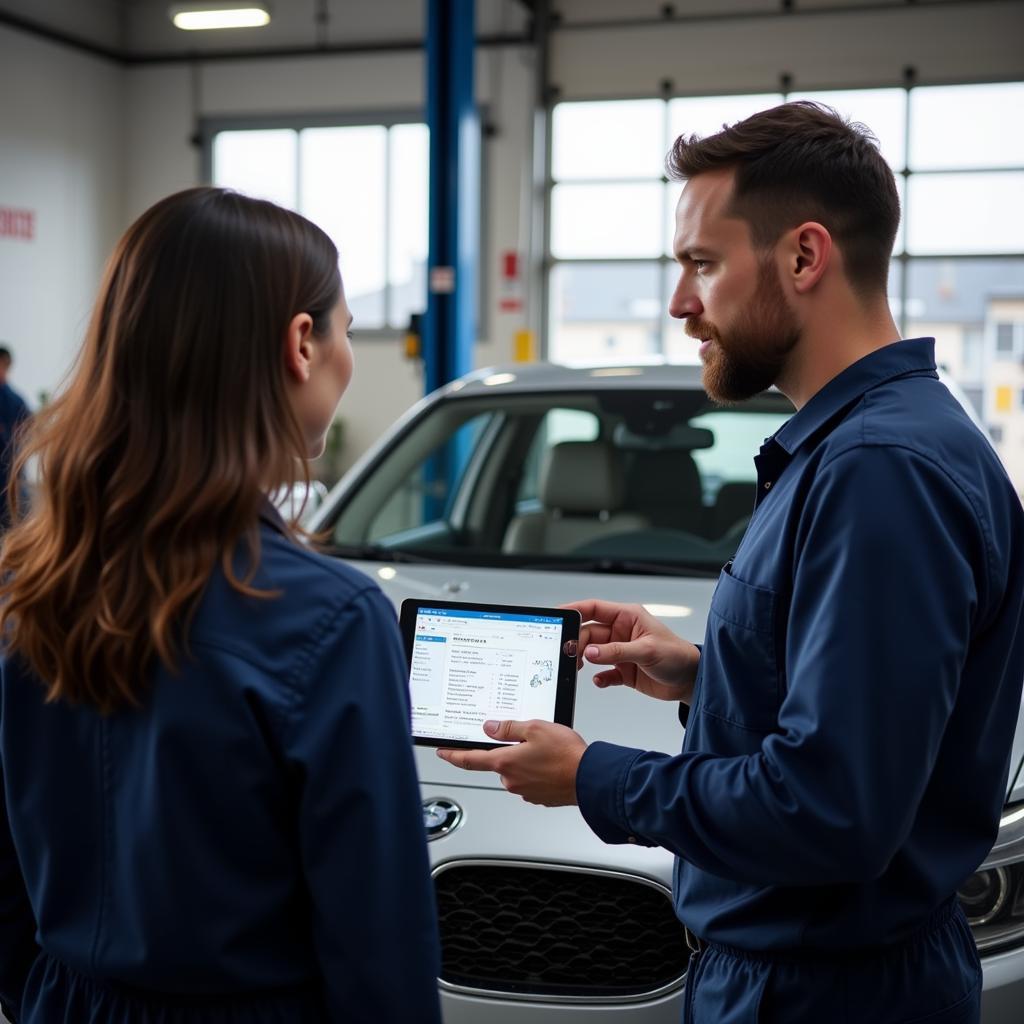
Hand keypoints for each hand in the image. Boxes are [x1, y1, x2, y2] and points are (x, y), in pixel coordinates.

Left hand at [436, 719, 586, 805]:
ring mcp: (525, 790)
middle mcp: (511, 780)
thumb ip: (509, 728)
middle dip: (510, 751)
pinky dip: (538, 770)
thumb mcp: (535, 728)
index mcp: (505, 762)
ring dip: (526, 761)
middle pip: (499, 762)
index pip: (470, 760)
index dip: (453, 756)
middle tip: (529, 739)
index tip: (443, 753)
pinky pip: (531, 779)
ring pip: (517, 770)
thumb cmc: (566, 755)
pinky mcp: (539, 796)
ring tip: (547, 750)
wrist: (590, 779)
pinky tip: (552, 762)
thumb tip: (491, 728)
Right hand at [565, 599, 699, 702]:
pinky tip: (599, 680)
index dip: (574, 610)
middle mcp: (621, 632)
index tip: (557, 615)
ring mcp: (620, 651)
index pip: (594, 609)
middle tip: (567, 653)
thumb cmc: (677, 656)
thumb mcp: (646, 651)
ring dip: (584, 659)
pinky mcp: (623, 670)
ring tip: (578, 667)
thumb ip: (616, 651)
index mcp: (627, 617)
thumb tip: (590, 652)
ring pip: (593, 652)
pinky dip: (599, 677)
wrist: (691, 681)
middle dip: (577, 642)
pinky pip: (603, 672)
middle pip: (589, 633)